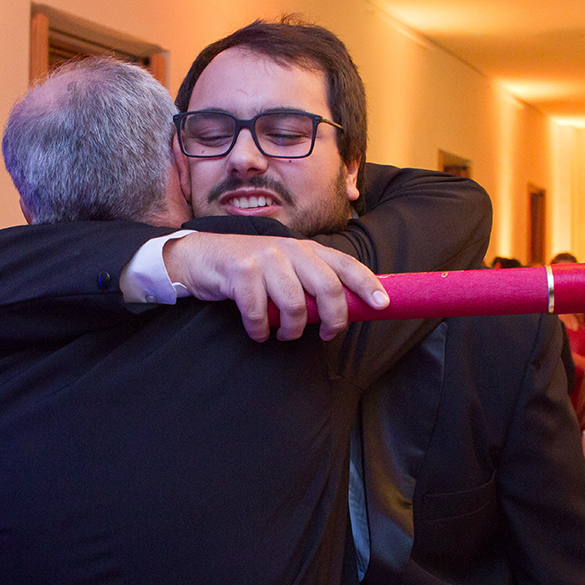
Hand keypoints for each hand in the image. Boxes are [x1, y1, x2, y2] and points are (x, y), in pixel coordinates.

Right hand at [162, 233, 388, 341]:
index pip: (346, 265)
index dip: (368, 284)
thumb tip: (344, 312)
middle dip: (334, 318)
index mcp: (306, 249)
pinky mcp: (241, 271)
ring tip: (283, 334)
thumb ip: (311, 283)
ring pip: (295, 305)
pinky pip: (259, 313)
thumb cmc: (250, 271)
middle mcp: (289, 249)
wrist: (202, 258)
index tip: (382, 304)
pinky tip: (257, 332)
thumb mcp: (286, 269)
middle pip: (327, 287)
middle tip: (326, 335)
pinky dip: (259, 331)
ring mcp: (265, 258)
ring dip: (291, 330)